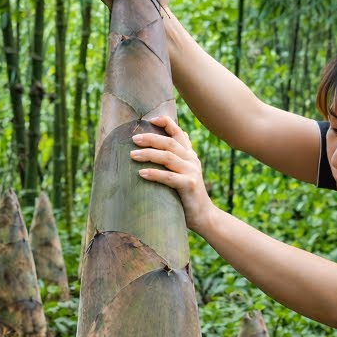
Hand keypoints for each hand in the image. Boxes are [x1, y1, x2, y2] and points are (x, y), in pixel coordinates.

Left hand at [130, 115, 215, 231]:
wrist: (203, 216)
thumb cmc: (186, 196)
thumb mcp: (182, 174)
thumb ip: (173, 161)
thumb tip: (154, 150)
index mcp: (189, 155)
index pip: (179, 133)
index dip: (166, 123)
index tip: (150, 120)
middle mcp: (192, 160)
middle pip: (169, 143)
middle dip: (150, 139)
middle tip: (133, 139)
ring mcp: (191, 171)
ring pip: (168, 157)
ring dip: (149, 154)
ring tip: (132, 155)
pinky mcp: (189, 185)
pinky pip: (169, 177)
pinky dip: (154, 174)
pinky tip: (141, 173)